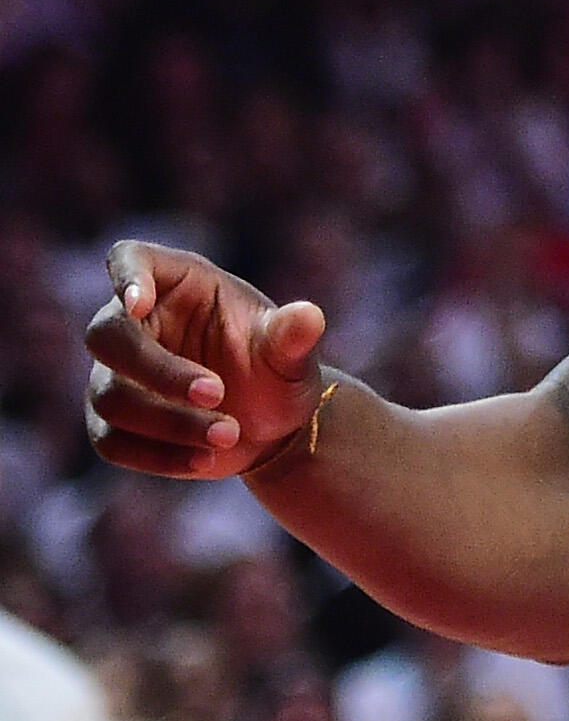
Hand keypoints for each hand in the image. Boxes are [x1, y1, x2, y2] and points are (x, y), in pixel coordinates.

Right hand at [85, 240, 327, 480]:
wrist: (273, 424)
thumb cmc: (278, 370)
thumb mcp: (292, 354)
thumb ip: (294, 336)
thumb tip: (308, 316)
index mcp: (178, 284)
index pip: (129, 258)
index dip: (126, 276)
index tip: (139, 304)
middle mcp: (137, 324)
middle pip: (108, 336)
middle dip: (159, 371)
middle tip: (217, 393)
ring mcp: (116, 375)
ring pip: (110, 396)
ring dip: (169, 421)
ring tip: (231, 434)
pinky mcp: (113, 424)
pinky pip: (112, 441)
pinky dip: (158, 456)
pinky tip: (205, 462)